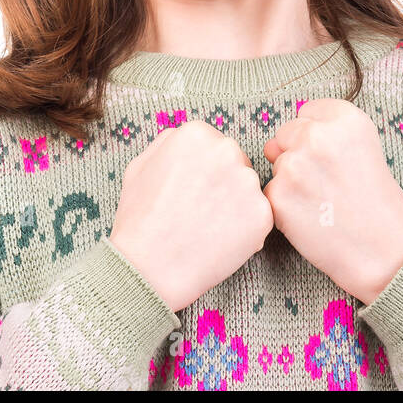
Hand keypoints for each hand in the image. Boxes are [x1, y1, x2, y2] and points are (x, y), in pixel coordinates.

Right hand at [109, 120, 272, 312]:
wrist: (149, 268)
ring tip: (207, 227)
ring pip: (249, 190)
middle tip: (200, 211)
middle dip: (224, 184)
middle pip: (236, 163)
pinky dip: (245, 229)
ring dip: (236, 205)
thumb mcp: (140, 165)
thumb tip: (191, 140)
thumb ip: (169, 143)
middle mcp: (227, 150)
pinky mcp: (263, 214)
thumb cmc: (140, 219)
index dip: (203, 170)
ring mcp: (248, 182)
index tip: (191, 189)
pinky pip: (259, 217)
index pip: (214, 145)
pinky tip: (220, 240)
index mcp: (197, 134)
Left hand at [262, 99, 402, 304]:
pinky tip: (309, 217)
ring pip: (277, 164)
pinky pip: (270, 191)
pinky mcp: (278, 195)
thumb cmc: (377, 203)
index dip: (318, 136)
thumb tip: (274, 143)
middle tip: (325, 183)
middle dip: (297, 154)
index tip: (333, 158)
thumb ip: (327, 132)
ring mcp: (294, 165)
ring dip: (291, 181)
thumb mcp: (365, 149)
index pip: (308, 111)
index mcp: (345, 119)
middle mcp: (318, 135)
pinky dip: (283, 205)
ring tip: (322, 202)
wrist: (382, 251)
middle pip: (286, 133)